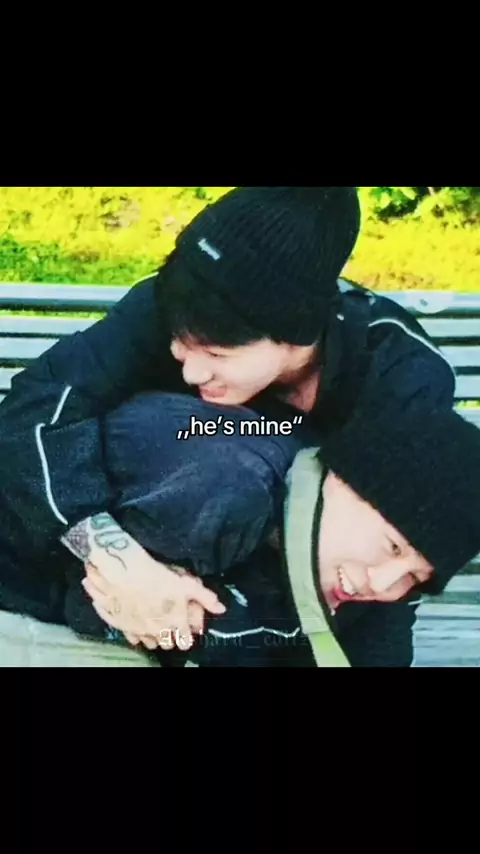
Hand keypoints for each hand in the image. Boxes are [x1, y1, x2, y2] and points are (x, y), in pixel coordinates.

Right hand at [82, 558, 225, 650]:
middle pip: (168, 645)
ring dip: (154, 637)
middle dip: (171, 638)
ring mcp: (141, 631)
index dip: (187, 637)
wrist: (126, 574)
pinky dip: (137, 634)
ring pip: (150, 644)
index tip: (186, 630)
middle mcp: (159, 631)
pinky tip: (138, 624)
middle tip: (171, 625)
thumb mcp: (188, 584)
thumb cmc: (159, 577)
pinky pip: (133, 638)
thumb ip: (206, 598)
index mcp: (177, 623)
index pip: (186, 642)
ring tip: (155, 625)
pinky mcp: (124, 628)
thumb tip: (221, 609)